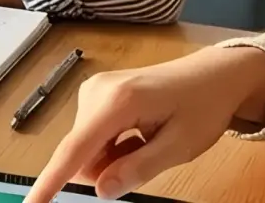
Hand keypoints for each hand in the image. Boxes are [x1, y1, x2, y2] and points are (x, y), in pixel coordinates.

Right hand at [27, 47, 264, 199]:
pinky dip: (113, 147)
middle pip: (81, 151)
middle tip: (149, 156)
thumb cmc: (202, 107)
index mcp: (117, 102)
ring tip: (149, 142)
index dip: (50, 181)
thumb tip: (100, 189)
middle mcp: (96, 91)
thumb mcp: (179, 146)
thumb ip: (138, 169)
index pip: (75, 149)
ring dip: (112, 158)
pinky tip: (140, 134)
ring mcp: (94, 90)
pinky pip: (93, 135)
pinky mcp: (97, 94)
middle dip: (106, 168)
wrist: (214, 75)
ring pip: (86, 146)